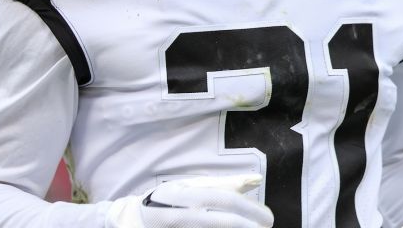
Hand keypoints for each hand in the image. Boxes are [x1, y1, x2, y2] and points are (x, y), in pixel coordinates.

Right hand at [105, 173, 273, 227]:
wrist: (135, 219)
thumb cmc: (168, 199)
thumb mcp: (192, 185)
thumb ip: (224, 183)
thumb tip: (256, 179)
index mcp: (186, 194)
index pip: (225, 201)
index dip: (250, 209)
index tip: (267, 217)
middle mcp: (182, 214)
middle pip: (224, 222)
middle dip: (249, 226)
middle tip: (265, 227)